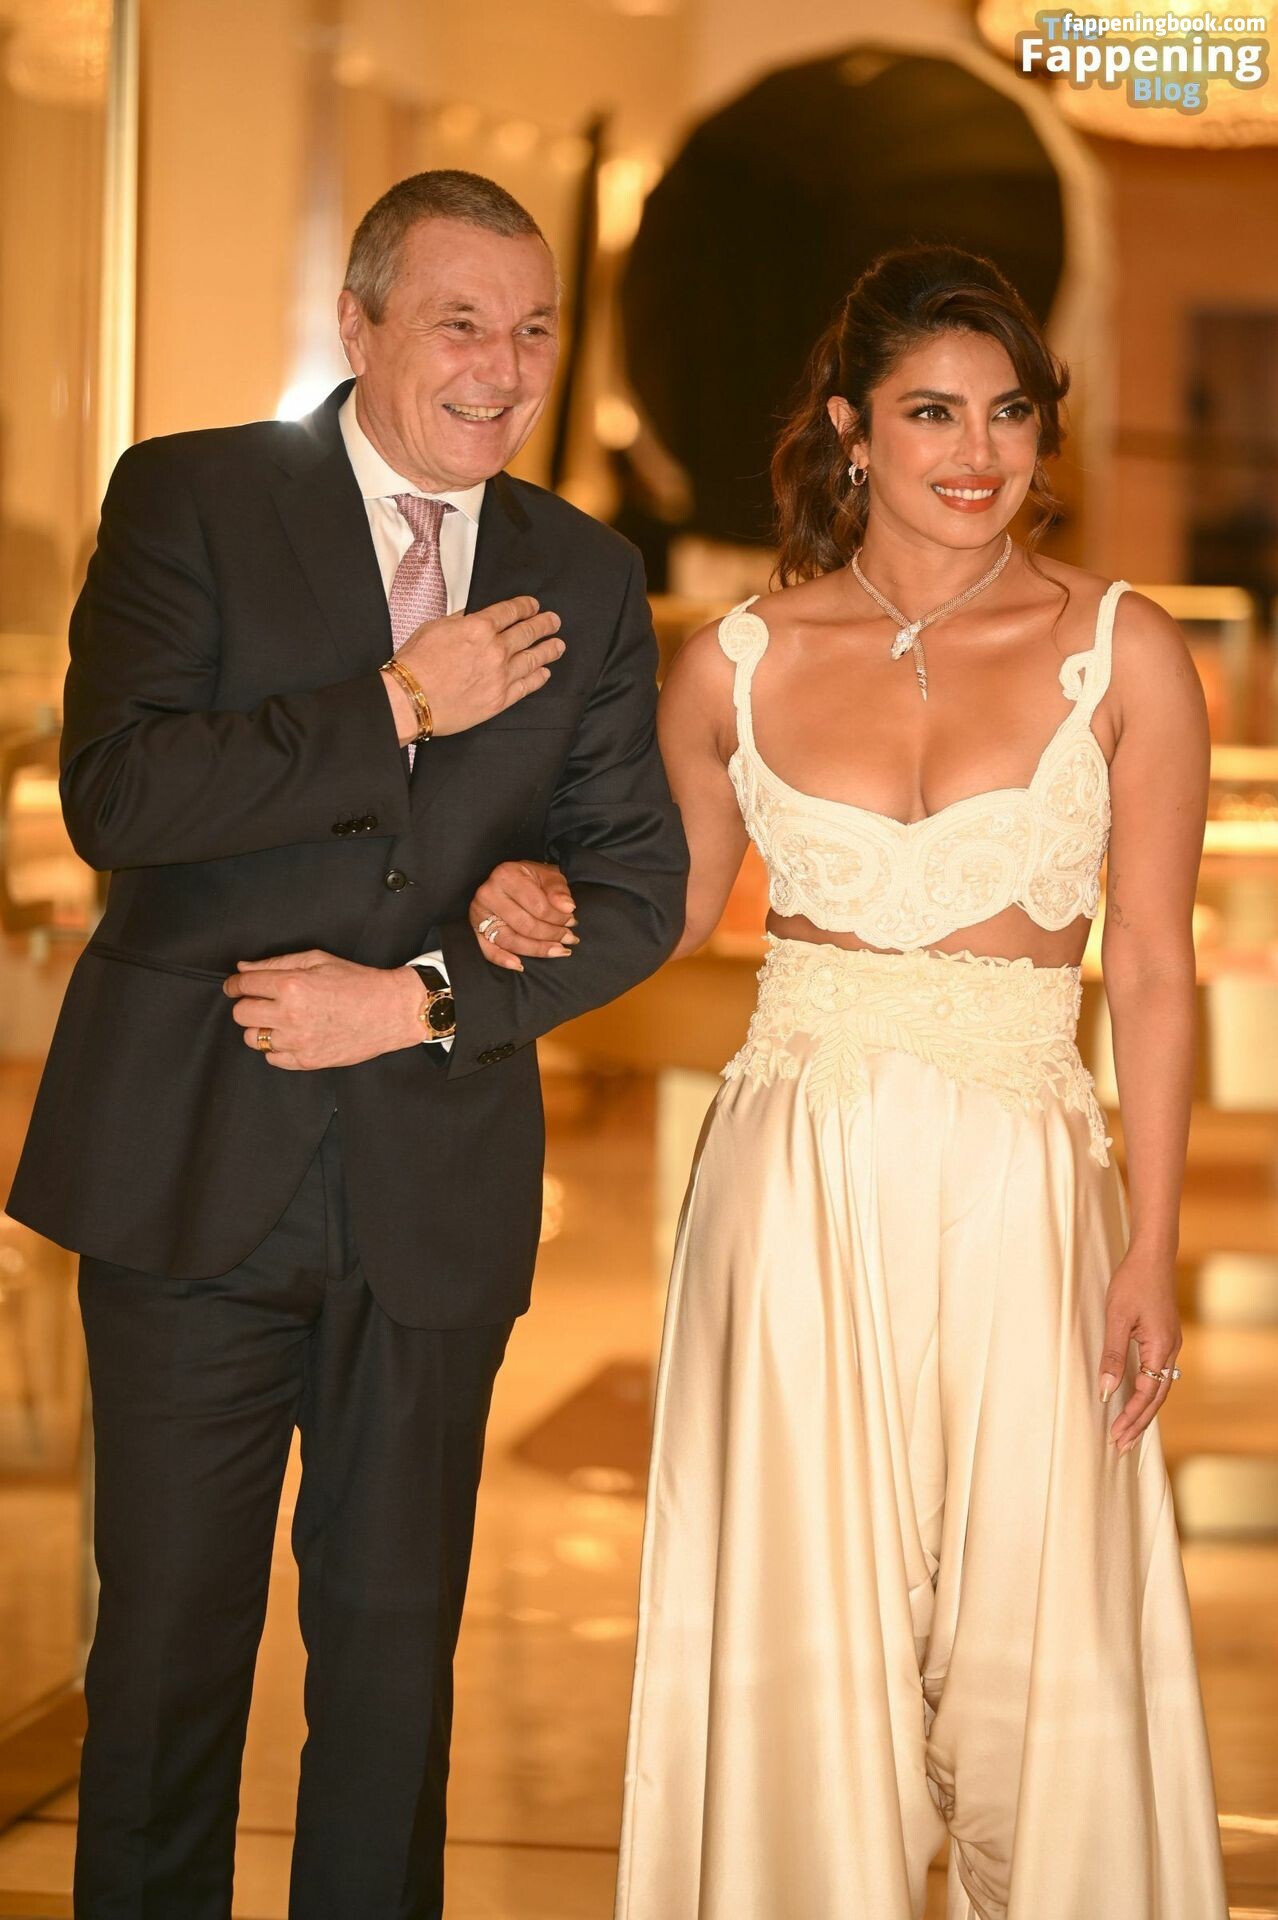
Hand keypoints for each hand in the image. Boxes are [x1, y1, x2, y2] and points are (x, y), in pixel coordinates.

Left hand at [223, 950, 423, 1068]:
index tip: (236, 986)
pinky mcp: (306, 1061)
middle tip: (263, 1001)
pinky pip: (271, 1058)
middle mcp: (290, 1015)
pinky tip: (292, 1035)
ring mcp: (297, 1041)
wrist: (390, 1011)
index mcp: (291, 985)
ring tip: (280, 1019)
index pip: (243, 985)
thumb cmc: (356, 981)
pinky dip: (276, 1047)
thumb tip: (243, 969)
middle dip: (248, 1004)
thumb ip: (276, 963)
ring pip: (252, 1038)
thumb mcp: (317, 960)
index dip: (235, 984)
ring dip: (261, 1027)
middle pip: (241, 1014)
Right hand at [384, 596, 564, 741]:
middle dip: (544, 624)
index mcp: (479, 628)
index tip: (534, 605)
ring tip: (558, 645)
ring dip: (549, 649)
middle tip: (554, 621)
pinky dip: (539, 677)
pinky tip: (545, 672)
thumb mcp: (434, 628)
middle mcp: (495, 650)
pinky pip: (527, 686)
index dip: (526, 607)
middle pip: (528, 633)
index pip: (511, 611)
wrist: (410, 700)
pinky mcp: (500, 700)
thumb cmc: (415, 664)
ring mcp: (501, 676)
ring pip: (533, 659)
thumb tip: (473, 617)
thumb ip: (460, 621)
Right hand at [469, 861, 576, 972]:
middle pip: (524, 925)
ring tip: (557, 950)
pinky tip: (520, 966)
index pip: (537, 906)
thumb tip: (567, 907)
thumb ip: (558, 890)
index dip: (558, 918)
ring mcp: (479, 913)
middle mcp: (488, 893)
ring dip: (536, 949)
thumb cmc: (532, 878)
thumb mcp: (549, 876)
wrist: (513, 880)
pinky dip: (502, 960)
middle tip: (569, 938)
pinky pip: (488, 949)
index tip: (572, 922)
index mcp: (506, 875)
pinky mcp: (475, 929)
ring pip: (510, 940)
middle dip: (550, 935)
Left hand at [1099, 1246, 1182, 1453]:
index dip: (1131, 1417)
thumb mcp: (1117, 1318)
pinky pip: (1159, 1376)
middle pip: (1157, 1399)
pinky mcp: (1165, 1339)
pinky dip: (1147, 1394)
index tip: (1115, 1436)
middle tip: (1120, 1446)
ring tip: (1127, 1433)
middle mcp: (1171, 1351)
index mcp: (1161, 1348)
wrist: (1153, 1256)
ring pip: (1160, 1389)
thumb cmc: (1132, 1282)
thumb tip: (1107, 1390)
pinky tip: (1136, 1401)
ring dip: (1143, 1412)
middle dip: (1138, 1424)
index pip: (1147, 1394)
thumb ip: (1113, 1355)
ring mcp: (1170, 1345)